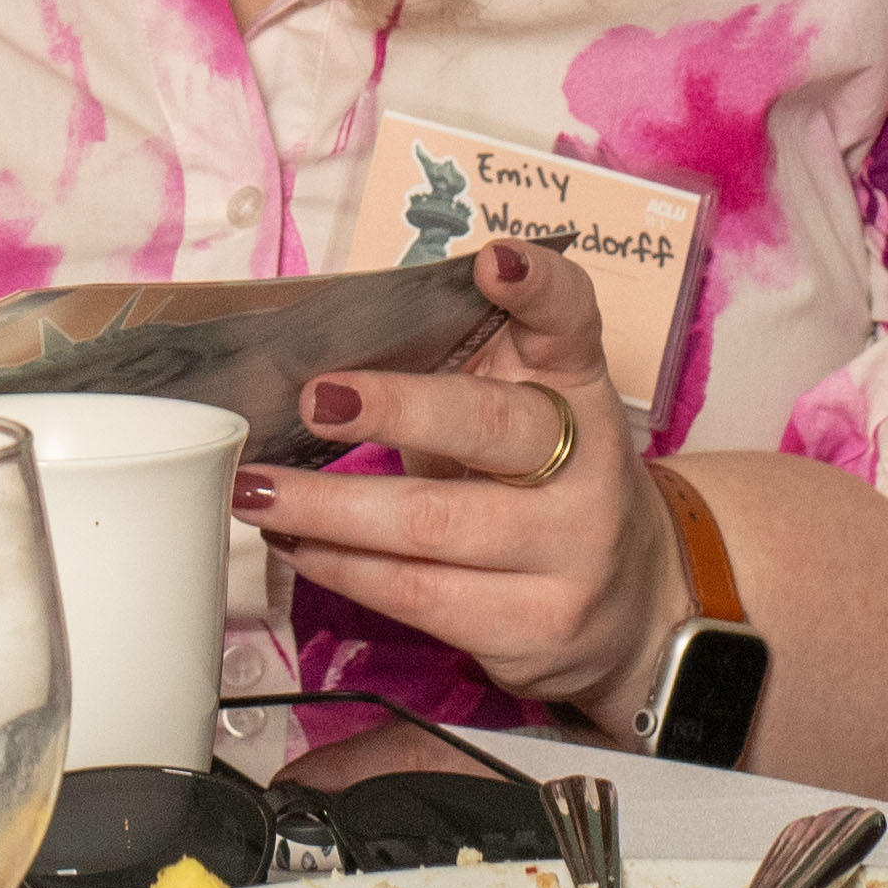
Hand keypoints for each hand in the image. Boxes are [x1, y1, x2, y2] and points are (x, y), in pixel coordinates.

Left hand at [233, 239, 670, 720]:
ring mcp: (570, 550)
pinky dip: (343, 568)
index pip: (569, 320)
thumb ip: (452, 370)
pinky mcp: (536, 626)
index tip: (492, 261)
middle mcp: (586, 463)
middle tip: (311, 400)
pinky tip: (297, 545)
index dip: (537, 285)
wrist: (629, 600)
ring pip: (433, 526)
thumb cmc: (538, 483)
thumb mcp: (517, 410)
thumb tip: (318, 359)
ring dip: (327, 509)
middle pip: (488, 426)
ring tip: (257, 489)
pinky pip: (420, 597)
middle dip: (392, 411)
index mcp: (577, 385)